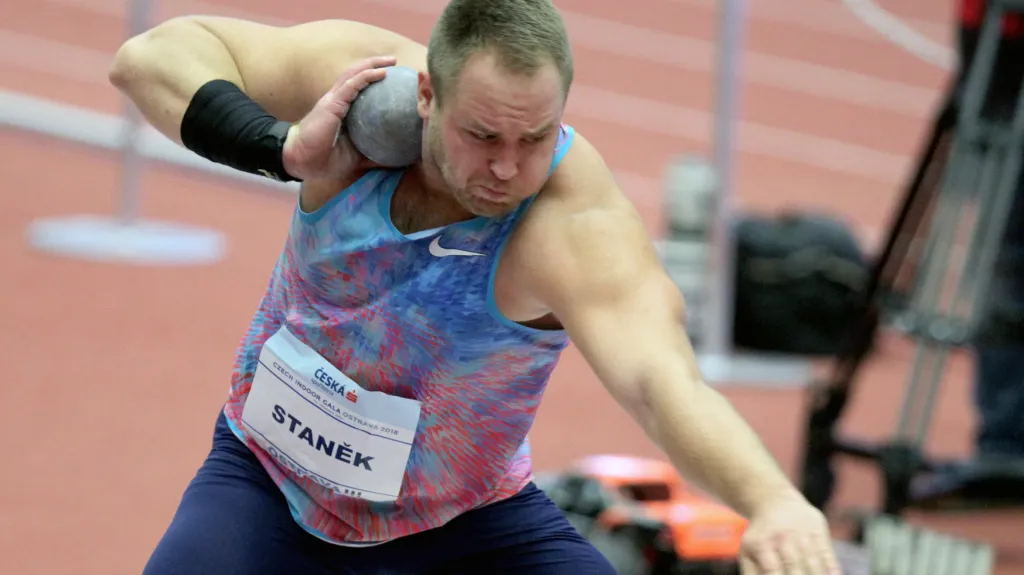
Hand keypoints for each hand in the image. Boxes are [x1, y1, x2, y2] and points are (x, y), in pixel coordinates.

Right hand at [282, 55, 395, 180]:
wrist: (305, 163)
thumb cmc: (326, 160)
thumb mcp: (356, 156)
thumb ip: (373, 152)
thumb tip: (395, 157)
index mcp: (341, 110)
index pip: (358, 88)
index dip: (373, 79)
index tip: (394, 78)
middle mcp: (337, 101)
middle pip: (357, 75)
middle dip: (375, 65)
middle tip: (395, 61)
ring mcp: (334, 100)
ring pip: (354, 75)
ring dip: (372, 65)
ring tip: (391, 61)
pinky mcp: (332, 104)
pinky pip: (352, 85)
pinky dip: (366, 77)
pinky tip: (381, 73)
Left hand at [739, 494, 840, 574]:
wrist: (775, 502)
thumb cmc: (761, 537)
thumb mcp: (748, 551)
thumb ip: (752, 573)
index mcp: (762, 544)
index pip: (772, 571)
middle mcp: (782, 537)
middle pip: (794, 567)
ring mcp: (801, 533)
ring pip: (813, 563)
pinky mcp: (817, 529)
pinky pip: (827, 553)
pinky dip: (832, 568)